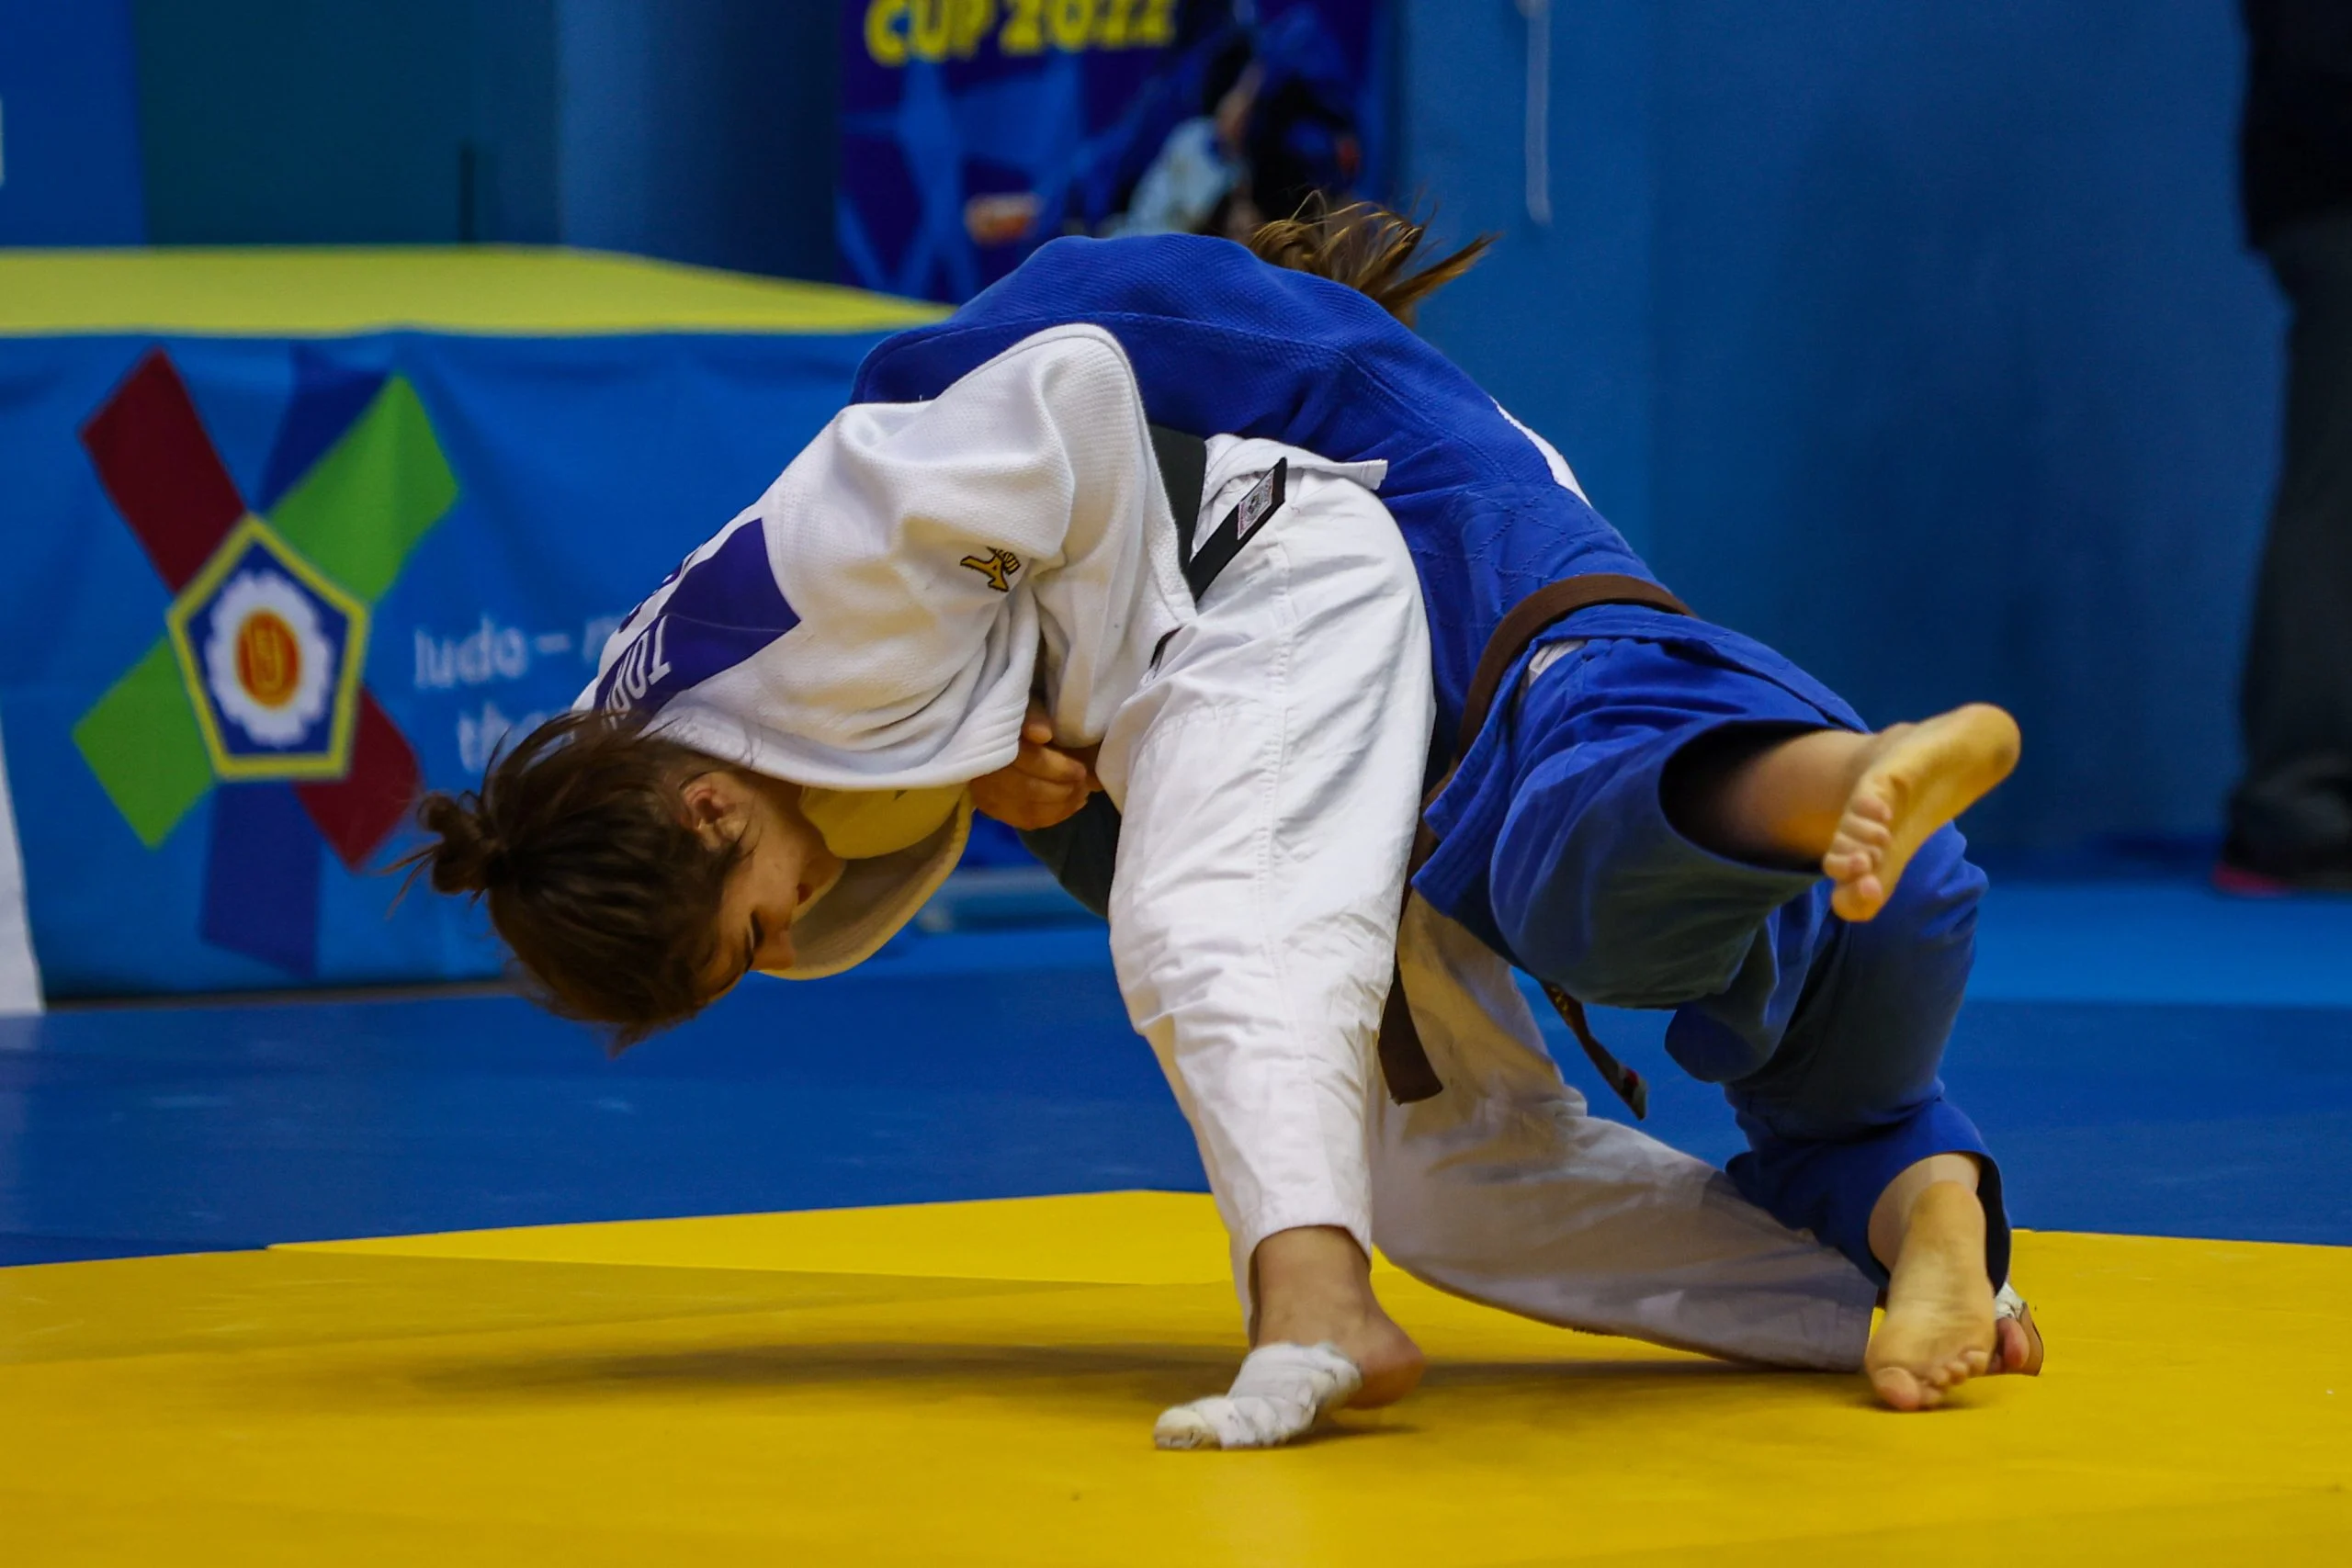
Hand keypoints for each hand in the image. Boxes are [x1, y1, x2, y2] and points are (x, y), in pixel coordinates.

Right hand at [970, 699, 1099, 830]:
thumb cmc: (1020, 715)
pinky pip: (1024, 820)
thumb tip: (1041, 734)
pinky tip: (1069, 806)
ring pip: (1026, 809)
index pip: (1024, 761)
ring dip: (1061, 806)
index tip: (1081, 770)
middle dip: (1063, 790)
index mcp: (988, 739)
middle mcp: (981, 769)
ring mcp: (982, 791)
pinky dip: (1051, 816)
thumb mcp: (1029, 705)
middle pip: (1027, 789)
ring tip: (1081, 795)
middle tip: (1085, 783)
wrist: (1001, 729)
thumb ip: (1035, 716)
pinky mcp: (989, 807)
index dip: (1057, 769)